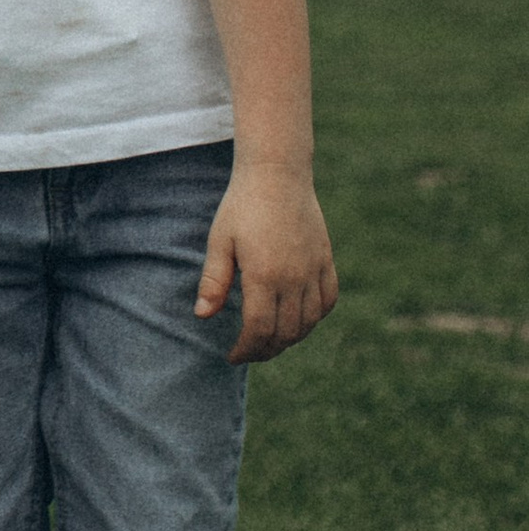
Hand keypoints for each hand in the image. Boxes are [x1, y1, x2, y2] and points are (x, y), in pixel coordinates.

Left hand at [195, 168, 338, 363]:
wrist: (278, 174)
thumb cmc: (242, 206)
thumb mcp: (220, 241)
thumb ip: (213, 281)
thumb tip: (203, 316)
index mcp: (265, 275)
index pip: (259, 330)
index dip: (246, 350)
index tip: (232, 355)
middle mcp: (294, 277)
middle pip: (285, 333)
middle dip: (265, 350)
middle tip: (248, 353)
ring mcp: (314, 269)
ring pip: (309, 322)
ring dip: (290, 339)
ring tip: (269, 342)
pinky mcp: (326, 259)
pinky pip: (328, 300)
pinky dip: (315, 318)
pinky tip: (299, 320)